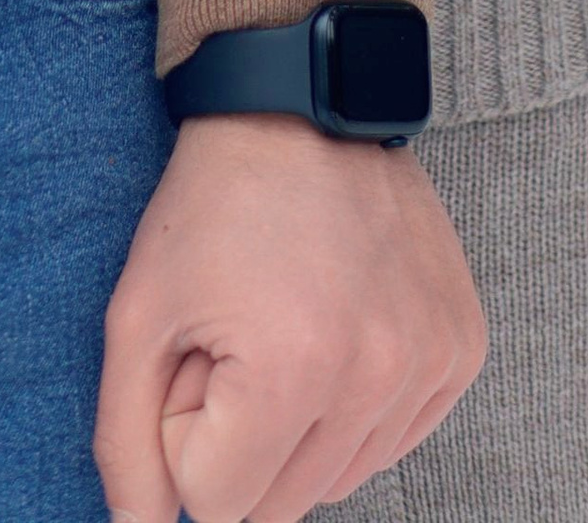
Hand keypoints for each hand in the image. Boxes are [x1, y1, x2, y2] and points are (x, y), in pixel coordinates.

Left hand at [95, 117, 486, 522]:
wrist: (303, 104)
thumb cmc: (212, 206)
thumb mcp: (138, 316)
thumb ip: (126, 445)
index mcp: (289, 373)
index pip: (218, 505)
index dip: (190, 434)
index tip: (198, 357)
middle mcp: (374, 378)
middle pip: (282, 505)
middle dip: (243, 440)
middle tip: (239, 341)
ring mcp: (428, 363)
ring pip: (338, 480)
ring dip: (299, 430)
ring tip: (288, 329)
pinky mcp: (460, 348)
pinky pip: (393, 441)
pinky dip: (355, 409)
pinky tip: (336, 330)